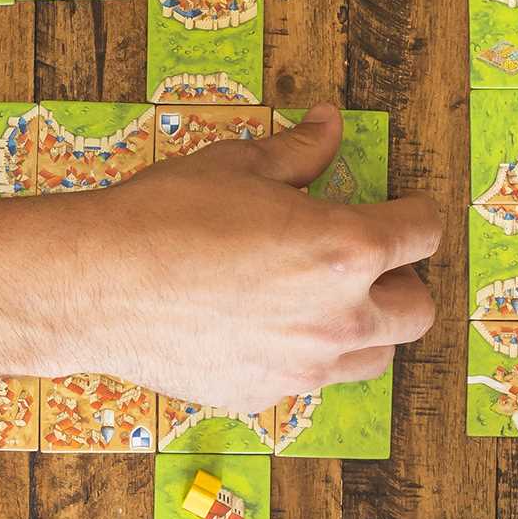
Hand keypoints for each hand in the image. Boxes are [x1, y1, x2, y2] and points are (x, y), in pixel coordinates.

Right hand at [62, 105, 440, 409]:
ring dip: (366, 327)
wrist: (95, 283)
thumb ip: (300, 153)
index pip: (422, 234)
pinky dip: (306, 355)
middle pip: (419, 311)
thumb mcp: (239, 166)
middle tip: (367, 262)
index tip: (406, 213)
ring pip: (376, 356)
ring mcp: (305, 366)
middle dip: (403, 282)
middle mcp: (339, 317)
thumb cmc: (164, 216)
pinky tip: (264, 325)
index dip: (417, 216)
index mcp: (345, 249)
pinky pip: (312, 379)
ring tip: (323, 299)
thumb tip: (329, 124)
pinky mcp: (266, 394)